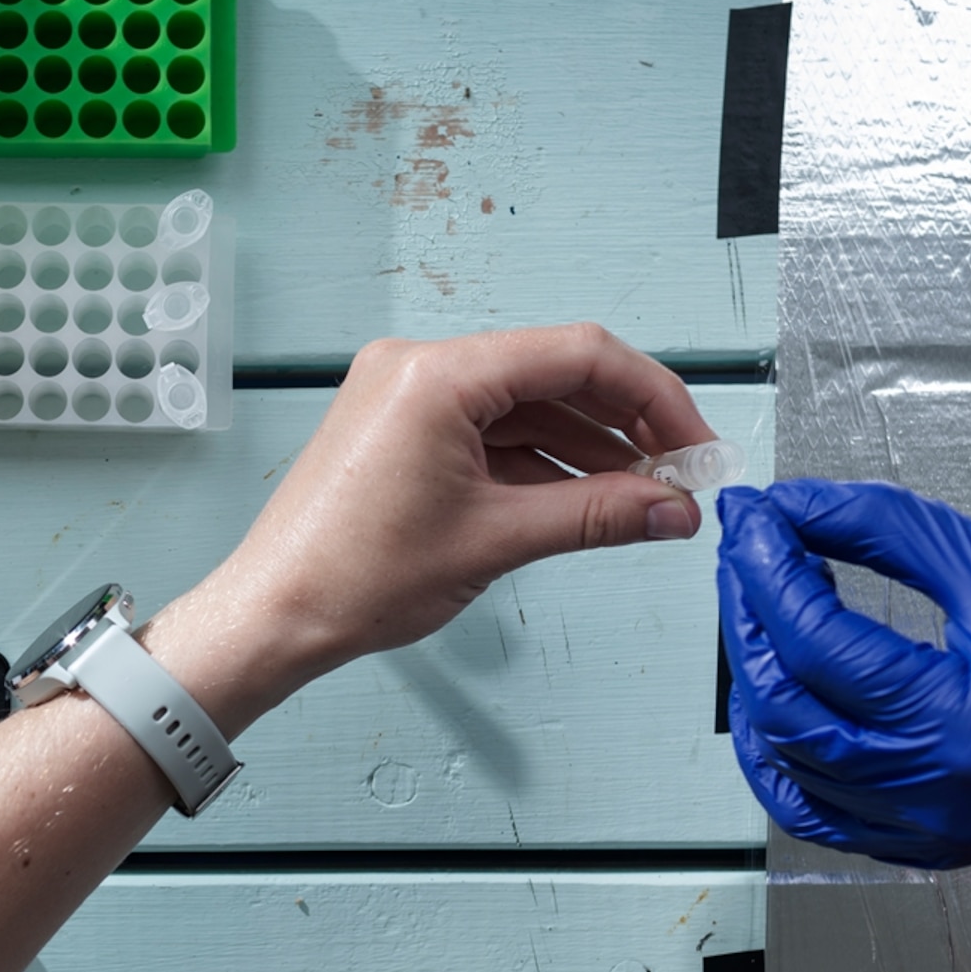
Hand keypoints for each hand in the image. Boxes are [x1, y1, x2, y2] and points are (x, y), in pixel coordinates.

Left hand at [145, 325, 717, 734]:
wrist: (275, 616)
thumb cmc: (353, 577)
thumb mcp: (497, 541)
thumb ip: (597, 514)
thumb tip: (671, 508)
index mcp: (438, 373)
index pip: (578, 355)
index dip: (653, 399)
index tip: (695, 447)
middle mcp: (419, 366)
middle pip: (555, 374)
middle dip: (626, 425)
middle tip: (681, 477)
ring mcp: (406, 395)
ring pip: (526, 405)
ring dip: (589, 448)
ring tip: (646, 498)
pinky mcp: (401, 428)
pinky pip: (491, 429)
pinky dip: (541, 460)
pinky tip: (588, 496)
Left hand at [715, 480, 970, 868]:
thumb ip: (886, 530)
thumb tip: (799, 507)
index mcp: (959, 722)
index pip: (818, 641)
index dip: (769, 568)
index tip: (754, 518)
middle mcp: (934, 791)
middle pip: (788, 707)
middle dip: (751, 622)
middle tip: (747, 557)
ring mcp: (928, 829)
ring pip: (790, 768)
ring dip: (760, 689)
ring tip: (759, 619)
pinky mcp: (931, 844)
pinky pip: (823, 814)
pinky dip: (785, 760)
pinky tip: (777, 711)